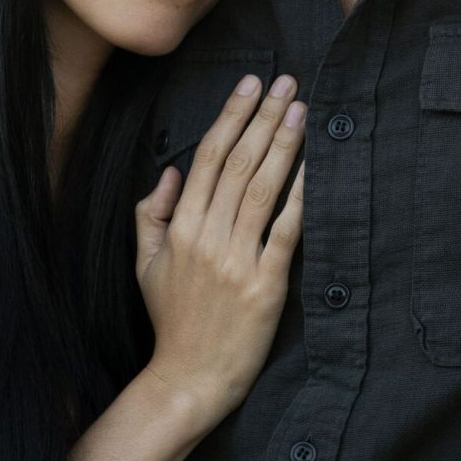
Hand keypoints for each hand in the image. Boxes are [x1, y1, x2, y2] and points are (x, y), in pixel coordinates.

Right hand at [133, 75, 308, 418]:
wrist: (188, 379)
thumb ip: (152, 215)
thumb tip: (170, 172)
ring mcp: (236, 261)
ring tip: (301, 110)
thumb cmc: (170, 322)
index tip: (249, 84)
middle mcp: (207, 238)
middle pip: (239, 164)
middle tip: (286, 81)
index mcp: (179, 229)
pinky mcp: (264, 285)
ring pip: (262, 189)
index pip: (207, 158)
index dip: (230, 116)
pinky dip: (301, 197)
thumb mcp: (145, 265)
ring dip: (283, 144)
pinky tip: (315, 168)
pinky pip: (286, 232)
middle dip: (263, 116)